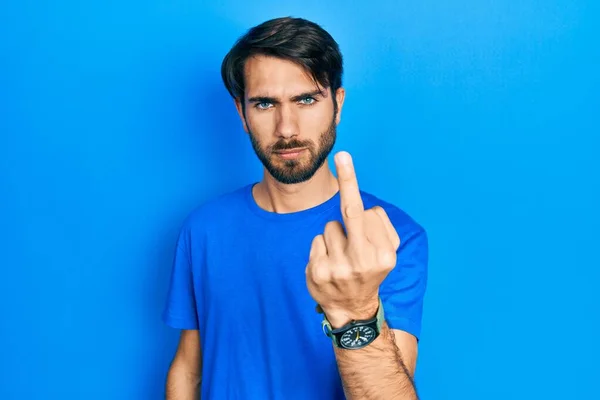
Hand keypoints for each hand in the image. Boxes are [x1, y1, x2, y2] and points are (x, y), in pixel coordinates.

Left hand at [306, 151, 400, 328]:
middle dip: (348, 182)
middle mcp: (363, 262)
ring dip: (334, 236)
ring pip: (330, 227)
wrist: (352, 309)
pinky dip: (322, 247)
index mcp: (384, 255)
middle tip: (343, 156)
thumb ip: (380, 229)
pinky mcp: (318, 272)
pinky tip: (329, 263)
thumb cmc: (369, 272)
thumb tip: (364, 207)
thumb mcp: (387, 255)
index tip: (346, 159)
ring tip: (341, 256)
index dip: (357, 195)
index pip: (370, 213)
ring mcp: (339, 268)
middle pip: (351, 212)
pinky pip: (317, 240)